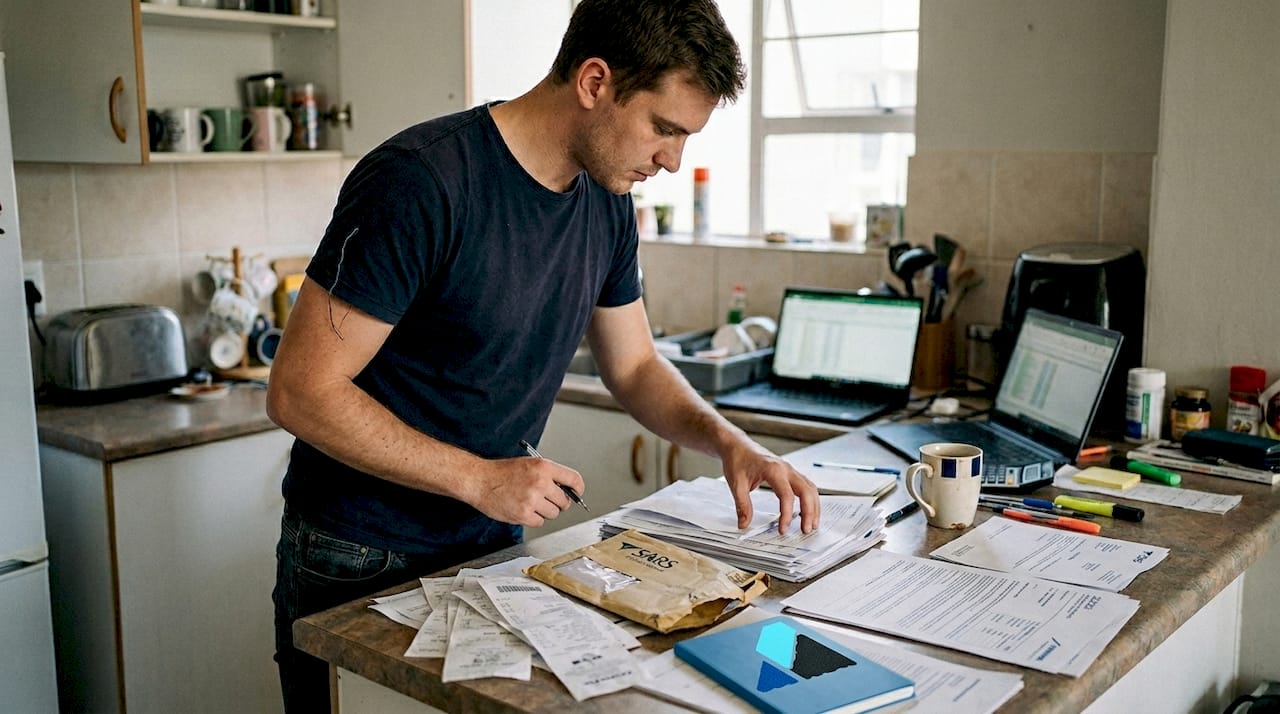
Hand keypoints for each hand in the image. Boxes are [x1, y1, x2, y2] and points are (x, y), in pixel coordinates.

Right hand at [467, 456, 585, 527]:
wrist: (479, 480)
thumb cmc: (501, 472)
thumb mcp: (529, 464)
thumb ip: (548, 475)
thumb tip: (566, 490)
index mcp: (544, 467)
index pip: (574, 480)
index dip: (577, 489)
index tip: (576, 494)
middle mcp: (541, 483)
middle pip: (565, 501)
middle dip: (557, 503)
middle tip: (545, 499)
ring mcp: (532, 499)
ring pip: (553, 514)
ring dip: (544, 511)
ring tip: (530, 503)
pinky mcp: (523, 514)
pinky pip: (539, 522)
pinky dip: (533, 518)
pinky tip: (522, 509)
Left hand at [720, 441, 819, 535]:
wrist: (737, 445)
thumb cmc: (737, 460)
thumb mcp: (736, 484)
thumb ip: (742, 505)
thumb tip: (744, 524)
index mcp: (773, 469)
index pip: (787, 495)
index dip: (787, 514)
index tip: (783, 529)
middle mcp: (786, 468)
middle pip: (806, 491)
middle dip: (809, 512)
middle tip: (806, 530)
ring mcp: (790, 470)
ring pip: (810, 488)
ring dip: (813, 506)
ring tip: (811, 524)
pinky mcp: (790, 473)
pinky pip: (806, 486)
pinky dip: (810, 499)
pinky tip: (808, 511)